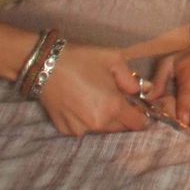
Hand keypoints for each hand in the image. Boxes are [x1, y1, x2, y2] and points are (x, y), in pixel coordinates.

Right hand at [35, 41, 151, 136]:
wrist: (45, 65)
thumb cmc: (81, 59)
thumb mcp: (113, 59)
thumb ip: (132, 79)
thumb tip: (144, 90)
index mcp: (112, 107)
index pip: (137, 123)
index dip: (142, 115)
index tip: (138, 107)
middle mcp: (97, 123)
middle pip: (120, 127)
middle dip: (122, 115)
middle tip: (114, 96)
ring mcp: (80, 129)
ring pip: (102, 128)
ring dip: (104, 118)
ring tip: (95, 97)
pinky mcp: (66, 130)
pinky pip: (84, 128)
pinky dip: (87, 119)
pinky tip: (80, 102)